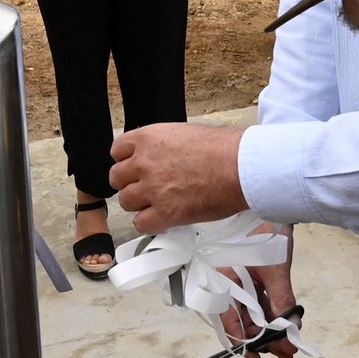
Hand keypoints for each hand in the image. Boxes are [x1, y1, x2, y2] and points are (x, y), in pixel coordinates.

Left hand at [109, 122, 247, 232]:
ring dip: (139, 204)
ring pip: (126, 202)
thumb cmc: (224, 148)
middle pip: (117, 178)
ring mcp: (152, 189)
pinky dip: (149, 223)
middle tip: (146, 187)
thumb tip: (162, 156)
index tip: (134, 167)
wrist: (241, 167)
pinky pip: (141, 223)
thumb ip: (164, 146)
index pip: (117, 151)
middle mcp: (144, 162)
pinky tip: (161, 218)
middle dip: (130, 183)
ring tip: (157, 203)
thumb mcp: (185, 133)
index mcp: (148, 138)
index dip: (126, 160)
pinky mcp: (164, 213)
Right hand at [219, 223, 297, 357]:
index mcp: (224, 282)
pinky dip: (274, 318)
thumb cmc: (268, 237)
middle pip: (243, 322)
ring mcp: (243, 286)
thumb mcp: (276, 272)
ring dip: (271, 332)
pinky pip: (262, 306)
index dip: (242, 342)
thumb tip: (289, 330)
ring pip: (254, 316)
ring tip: (290, 347)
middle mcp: (229, 286)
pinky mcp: (255, 284)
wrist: (277, 213)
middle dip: (263, 340)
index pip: (229, 319)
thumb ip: (281, 301)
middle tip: (284, 354)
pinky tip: (288, 330)